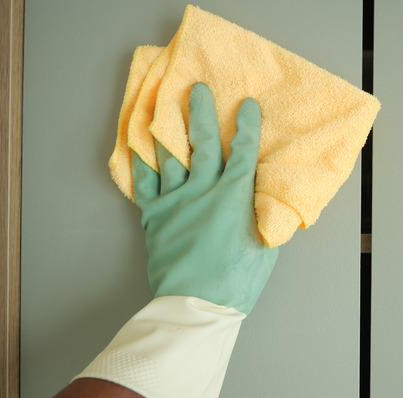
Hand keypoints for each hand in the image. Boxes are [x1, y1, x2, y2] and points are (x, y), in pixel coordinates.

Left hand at [131, 82, 277, 314]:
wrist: (197, 305)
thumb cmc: (237, 280)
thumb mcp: (264, 244)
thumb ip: (262, 213)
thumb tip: (263, 194)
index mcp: (234, 196)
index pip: (243, 151)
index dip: (246, 125)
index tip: (247, 105)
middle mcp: (203, 190)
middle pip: (203, 142)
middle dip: (201, 112)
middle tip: (197, 89)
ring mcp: (175, 201)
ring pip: (171, 155)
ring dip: (168, 127)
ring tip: (162, 105)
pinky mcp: (154, 216)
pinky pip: (145, 183)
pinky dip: (141, 162)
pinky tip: (138, 145)